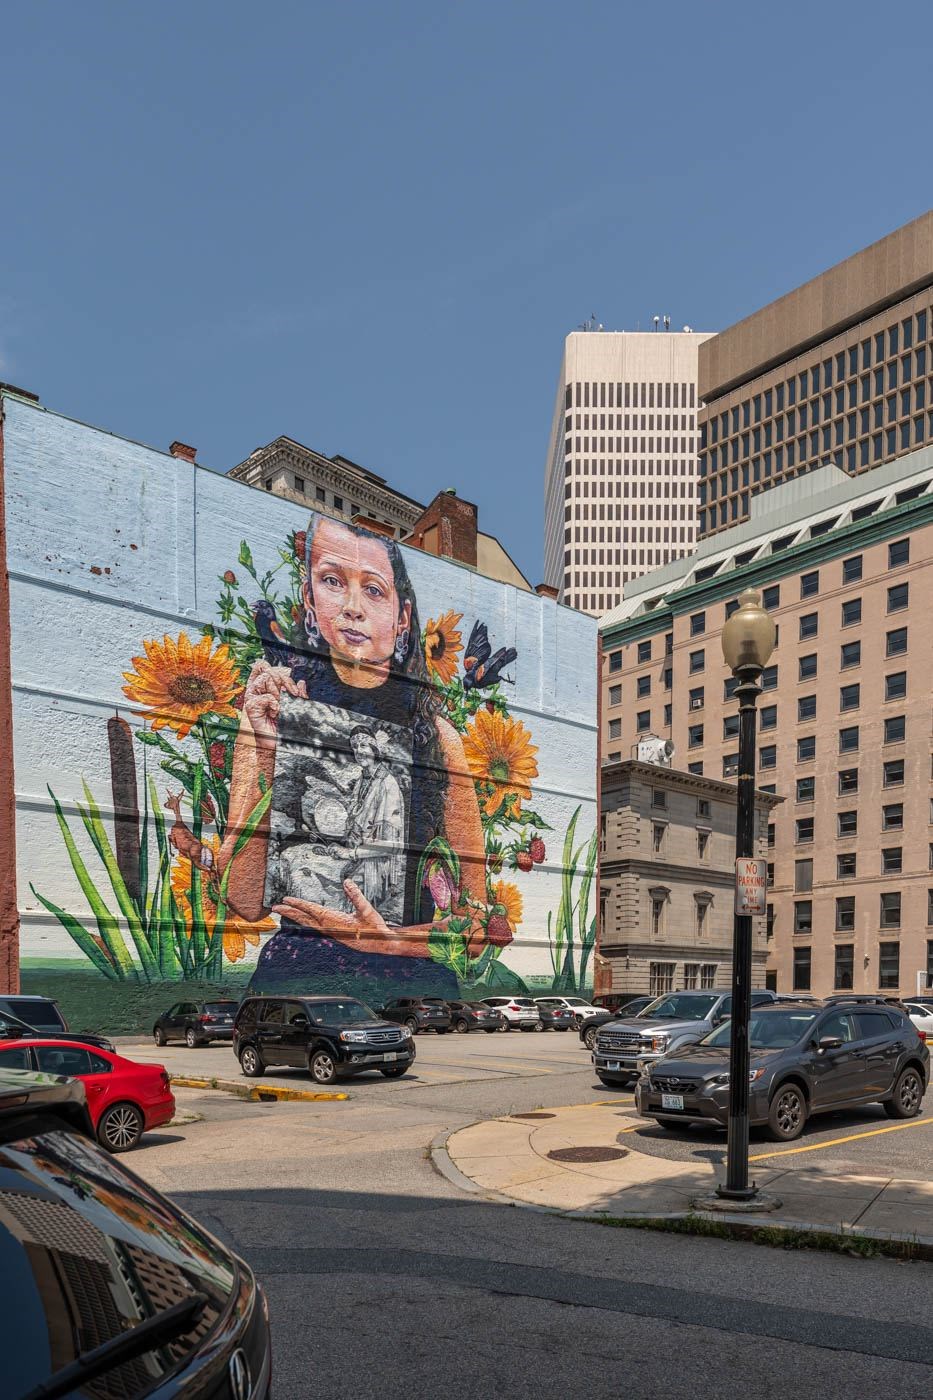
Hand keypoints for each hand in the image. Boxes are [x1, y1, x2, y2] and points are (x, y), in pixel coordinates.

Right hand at [243, 660, 306, 747]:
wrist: (276, 742)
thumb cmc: (284, 724)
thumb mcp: (295, 706)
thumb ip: (298, 694)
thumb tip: (301, 682)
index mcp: (265, 686)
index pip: (266, 666)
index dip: (282, 672)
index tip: (293, 689)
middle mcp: (257, 688)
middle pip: (269, 670)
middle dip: (285, 681)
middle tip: (291, 696)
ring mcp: (252, 696)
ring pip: (266, 678)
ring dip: (278, 691)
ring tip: (280, 705)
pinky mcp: (250, 706)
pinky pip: (266, 696)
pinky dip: (274, 703)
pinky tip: (275, 712)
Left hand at [273, 880, 391, 953]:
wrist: (379, 945)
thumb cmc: (374, 928)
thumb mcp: (367, 910)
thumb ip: (356, 895)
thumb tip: (347, 882)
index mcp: (334, 921)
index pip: (312, 910)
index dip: (298, 904)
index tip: (286, 899)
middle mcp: (329, 927)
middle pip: (305, 918)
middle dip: (290, 912)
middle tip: (275, 907)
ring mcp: (330, 931)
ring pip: (308, 923)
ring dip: (295, 916)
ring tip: (284, 911)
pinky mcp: (333, 933)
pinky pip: (314, 926)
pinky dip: (305, 921)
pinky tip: (303, 919)